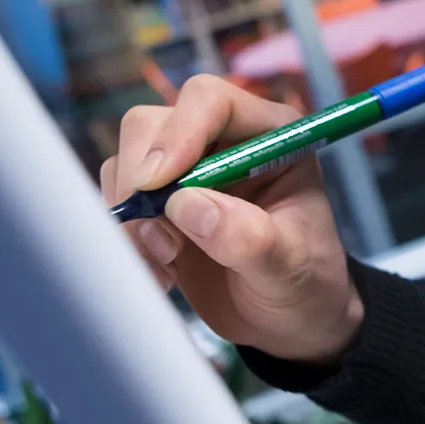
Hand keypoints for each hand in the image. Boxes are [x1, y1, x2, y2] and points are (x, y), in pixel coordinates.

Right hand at [103, 75, 362, 364]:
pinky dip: (126, 239)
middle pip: (151, 125)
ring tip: (168, 264)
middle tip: (161, 239)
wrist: (288, 322)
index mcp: (270, 135)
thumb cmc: (305, 283)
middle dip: (142, 179)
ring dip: (133, 217)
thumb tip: (188, 205)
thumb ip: (248, 237)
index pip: (210, 101)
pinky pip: (119, 204)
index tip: (159, 183)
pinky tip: (162, 274)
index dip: (179, 132)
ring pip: (125, 164)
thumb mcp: (291, 267)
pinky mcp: (158, 206)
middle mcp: (222, 143)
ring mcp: (185, 172)